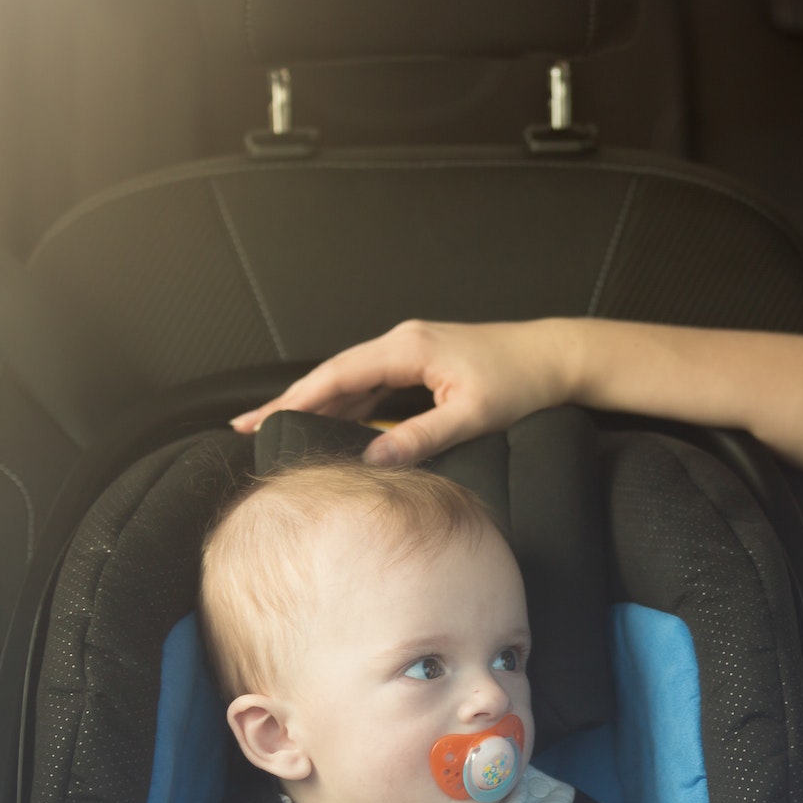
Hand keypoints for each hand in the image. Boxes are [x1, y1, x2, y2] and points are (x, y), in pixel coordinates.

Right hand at [230, 319, 577, 466]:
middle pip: (333, 375)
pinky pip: (373, 382)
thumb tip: (373, 461)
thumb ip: (420, 437)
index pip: (336, 376)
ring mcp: (410, 349)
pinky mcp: (422, 360)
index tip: (258, 421)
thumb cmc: (522, 381)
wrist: (556, 357)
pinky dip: (348, 402)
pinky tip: (333, 424)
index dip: (294, 400)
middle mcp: (402, 341)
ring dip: (316, 402)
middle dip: (290, 401)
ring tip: (277, 428)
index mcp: (407, 348)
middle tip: (246, 427)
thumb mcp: (471, 415)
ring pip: (351, 379)